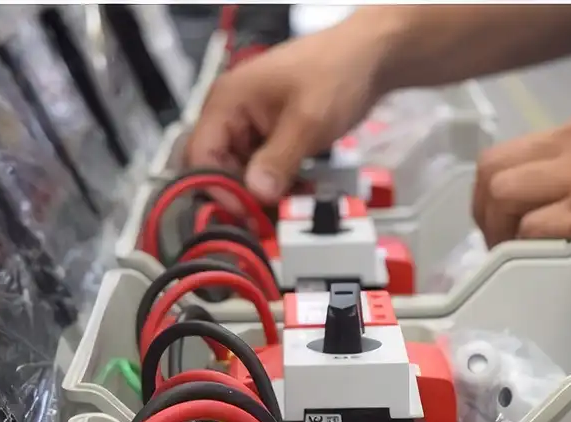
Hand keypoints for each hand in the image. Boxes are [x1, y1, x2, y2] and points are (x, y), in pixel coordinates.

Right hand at [185, 20, 386, 204]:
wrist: (370, 55)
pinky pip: (261, 167)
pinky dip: (275, 183)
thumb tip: (257, 195)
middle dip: (242, 195)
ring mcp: (249, 124)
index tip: (247, 213)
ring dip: (261, 193)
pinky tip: (296, 193)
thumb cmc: (335, 75)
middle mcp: (229, 113)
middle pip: (217, 168)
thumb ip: (279, 159)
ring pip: (240, 172)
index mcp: (226, 102)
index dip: (218, 189)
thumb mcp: (308, 120)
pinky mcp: (268, 134)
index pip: (200, 157)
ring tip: (289, 208)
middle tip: (270, 218)